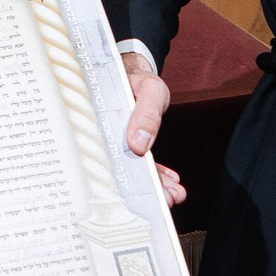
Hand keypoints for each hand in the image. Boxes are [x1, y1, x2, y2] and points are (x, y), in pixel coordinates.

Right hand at [122, 51, 184, 206]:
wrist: (135, 74)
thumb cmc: (137, 79)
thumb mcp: (149, 89)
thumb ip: (146, 113)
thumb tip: (139, 144)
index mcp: (102, 125)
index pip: (112, 157)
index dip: (127, 178)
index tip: (145, 192)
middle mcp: (108, 138)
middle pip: (124, 169)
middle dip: (146, 188)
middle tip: (164, 201)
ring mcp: (120, 143)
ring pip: (135, 170)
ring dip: (156, 184)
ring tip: (173, 195)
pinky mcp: (133, 144)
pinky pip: (143, 164)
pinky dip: (158, 174)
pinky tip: (170, 183)